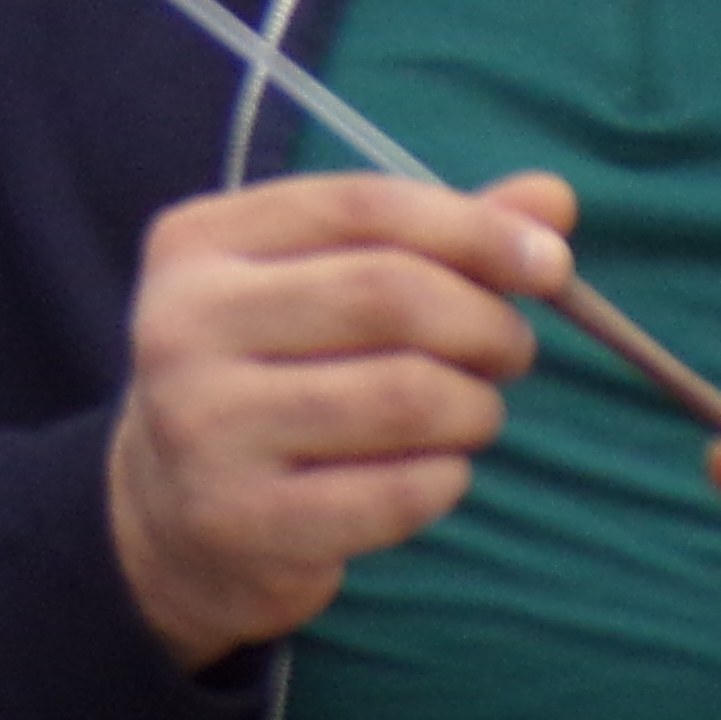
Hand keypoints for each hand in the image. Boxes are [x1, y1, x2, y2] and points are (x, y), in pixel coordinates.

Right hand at [107, 169, 575, 671]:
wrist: (167, 517)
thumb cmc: (273, 377)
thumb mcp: (324, 286)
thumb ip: (433, 238)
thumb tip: (553, 200)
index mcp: (199, 242)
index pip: (363, 206)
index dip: (474, 228)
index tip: (550, 263)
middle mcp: (181, 325)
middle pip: (389, 295)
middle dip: (485, 323)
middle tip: (511, 352)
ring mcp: (201, 426)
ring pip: (404, 397)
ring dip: (475, 408)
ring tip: (474, 415)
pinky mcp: (238, 519)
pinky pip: (396, 493)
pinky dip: (446, 479)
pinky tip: (434, 472)